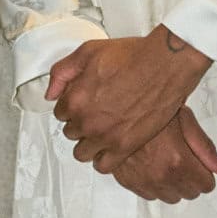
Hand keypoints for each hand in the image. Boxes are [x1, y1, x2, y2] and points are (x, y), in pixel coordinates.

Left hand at [48, 30, 211, 172]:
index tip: (83, 101)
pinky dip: (103, 159)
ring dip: (88, 143)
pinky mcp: (125, 146)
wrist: (165, 65)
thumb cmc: (132, 56)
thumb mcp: (88, 52)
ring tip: (101, 132)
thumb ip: (62, 72)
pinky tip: (110, 146)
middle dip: (80, 123)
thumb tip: (51, 93)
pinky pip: (103, 166)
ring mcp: (106, 137)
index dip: (72, 105)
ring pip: (82, 153)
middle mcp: (87, 122)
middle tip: (96, 113)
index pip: (60, 112)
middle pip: (71, 132)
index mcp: (75, 100)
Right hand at [111, 108, 216, 203]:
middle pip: (189, 193)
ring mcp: (143, 182)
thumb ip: (205, 147)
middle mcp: (160, 176)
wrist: (114, 109)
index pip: (206, 185)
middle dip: (191, 178)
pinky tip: (151, 165)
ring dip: (172, 183)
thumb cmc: (149, 108)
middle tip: (183, 157)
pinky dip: (153, 184)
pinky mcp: (128, 182)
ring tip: (166, 160)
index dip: (205, 172)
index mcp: (178, 161)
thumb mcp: (185, 120)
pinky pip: (150, 195)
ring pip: (170, 197)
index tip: (199, 162)